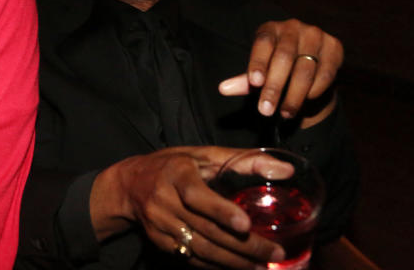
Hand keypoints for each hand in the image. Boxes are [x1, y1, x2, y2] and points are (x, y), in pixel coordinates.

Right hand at [98, 147, 285, 268]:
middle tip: (275, 253)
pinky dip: (216, 265)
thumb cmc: (172, 165)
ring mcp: (159, 224)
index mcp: (175, 174)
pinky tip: (237, 266)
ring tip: (262, 265)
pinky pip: (191, 258)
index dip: (220, 211)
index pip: (196, 195)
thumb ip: (243, 161)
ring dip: (234, 261)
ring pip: (200, 248)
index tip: (245, 224)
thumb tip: (285, 170)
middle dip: (243, 245)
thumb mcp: (202, 154)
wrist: (128, 184)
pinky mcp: (159, 241)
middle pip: (205, 229)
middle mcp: (163, 200)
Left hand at [218, 19, 341, 125]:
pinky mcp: (334, 46)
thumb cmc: (276, 67)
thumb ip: (245, 80)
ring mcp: (315, 35)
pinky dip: (314, 90)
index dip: (258, 62)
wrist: (310, 63)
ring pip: (305, 68)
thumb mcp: (260, 71)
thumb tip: (223, 89)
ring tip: (284, 113)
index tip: (254, 83)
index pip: (262, 44)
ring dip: (294, 95)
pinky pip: (325, 72)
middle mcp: (292, 27)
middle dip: (274, 87)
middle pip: (283, 58)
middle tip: (266, 110)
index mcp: (269, 29)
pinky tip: (305, 101)